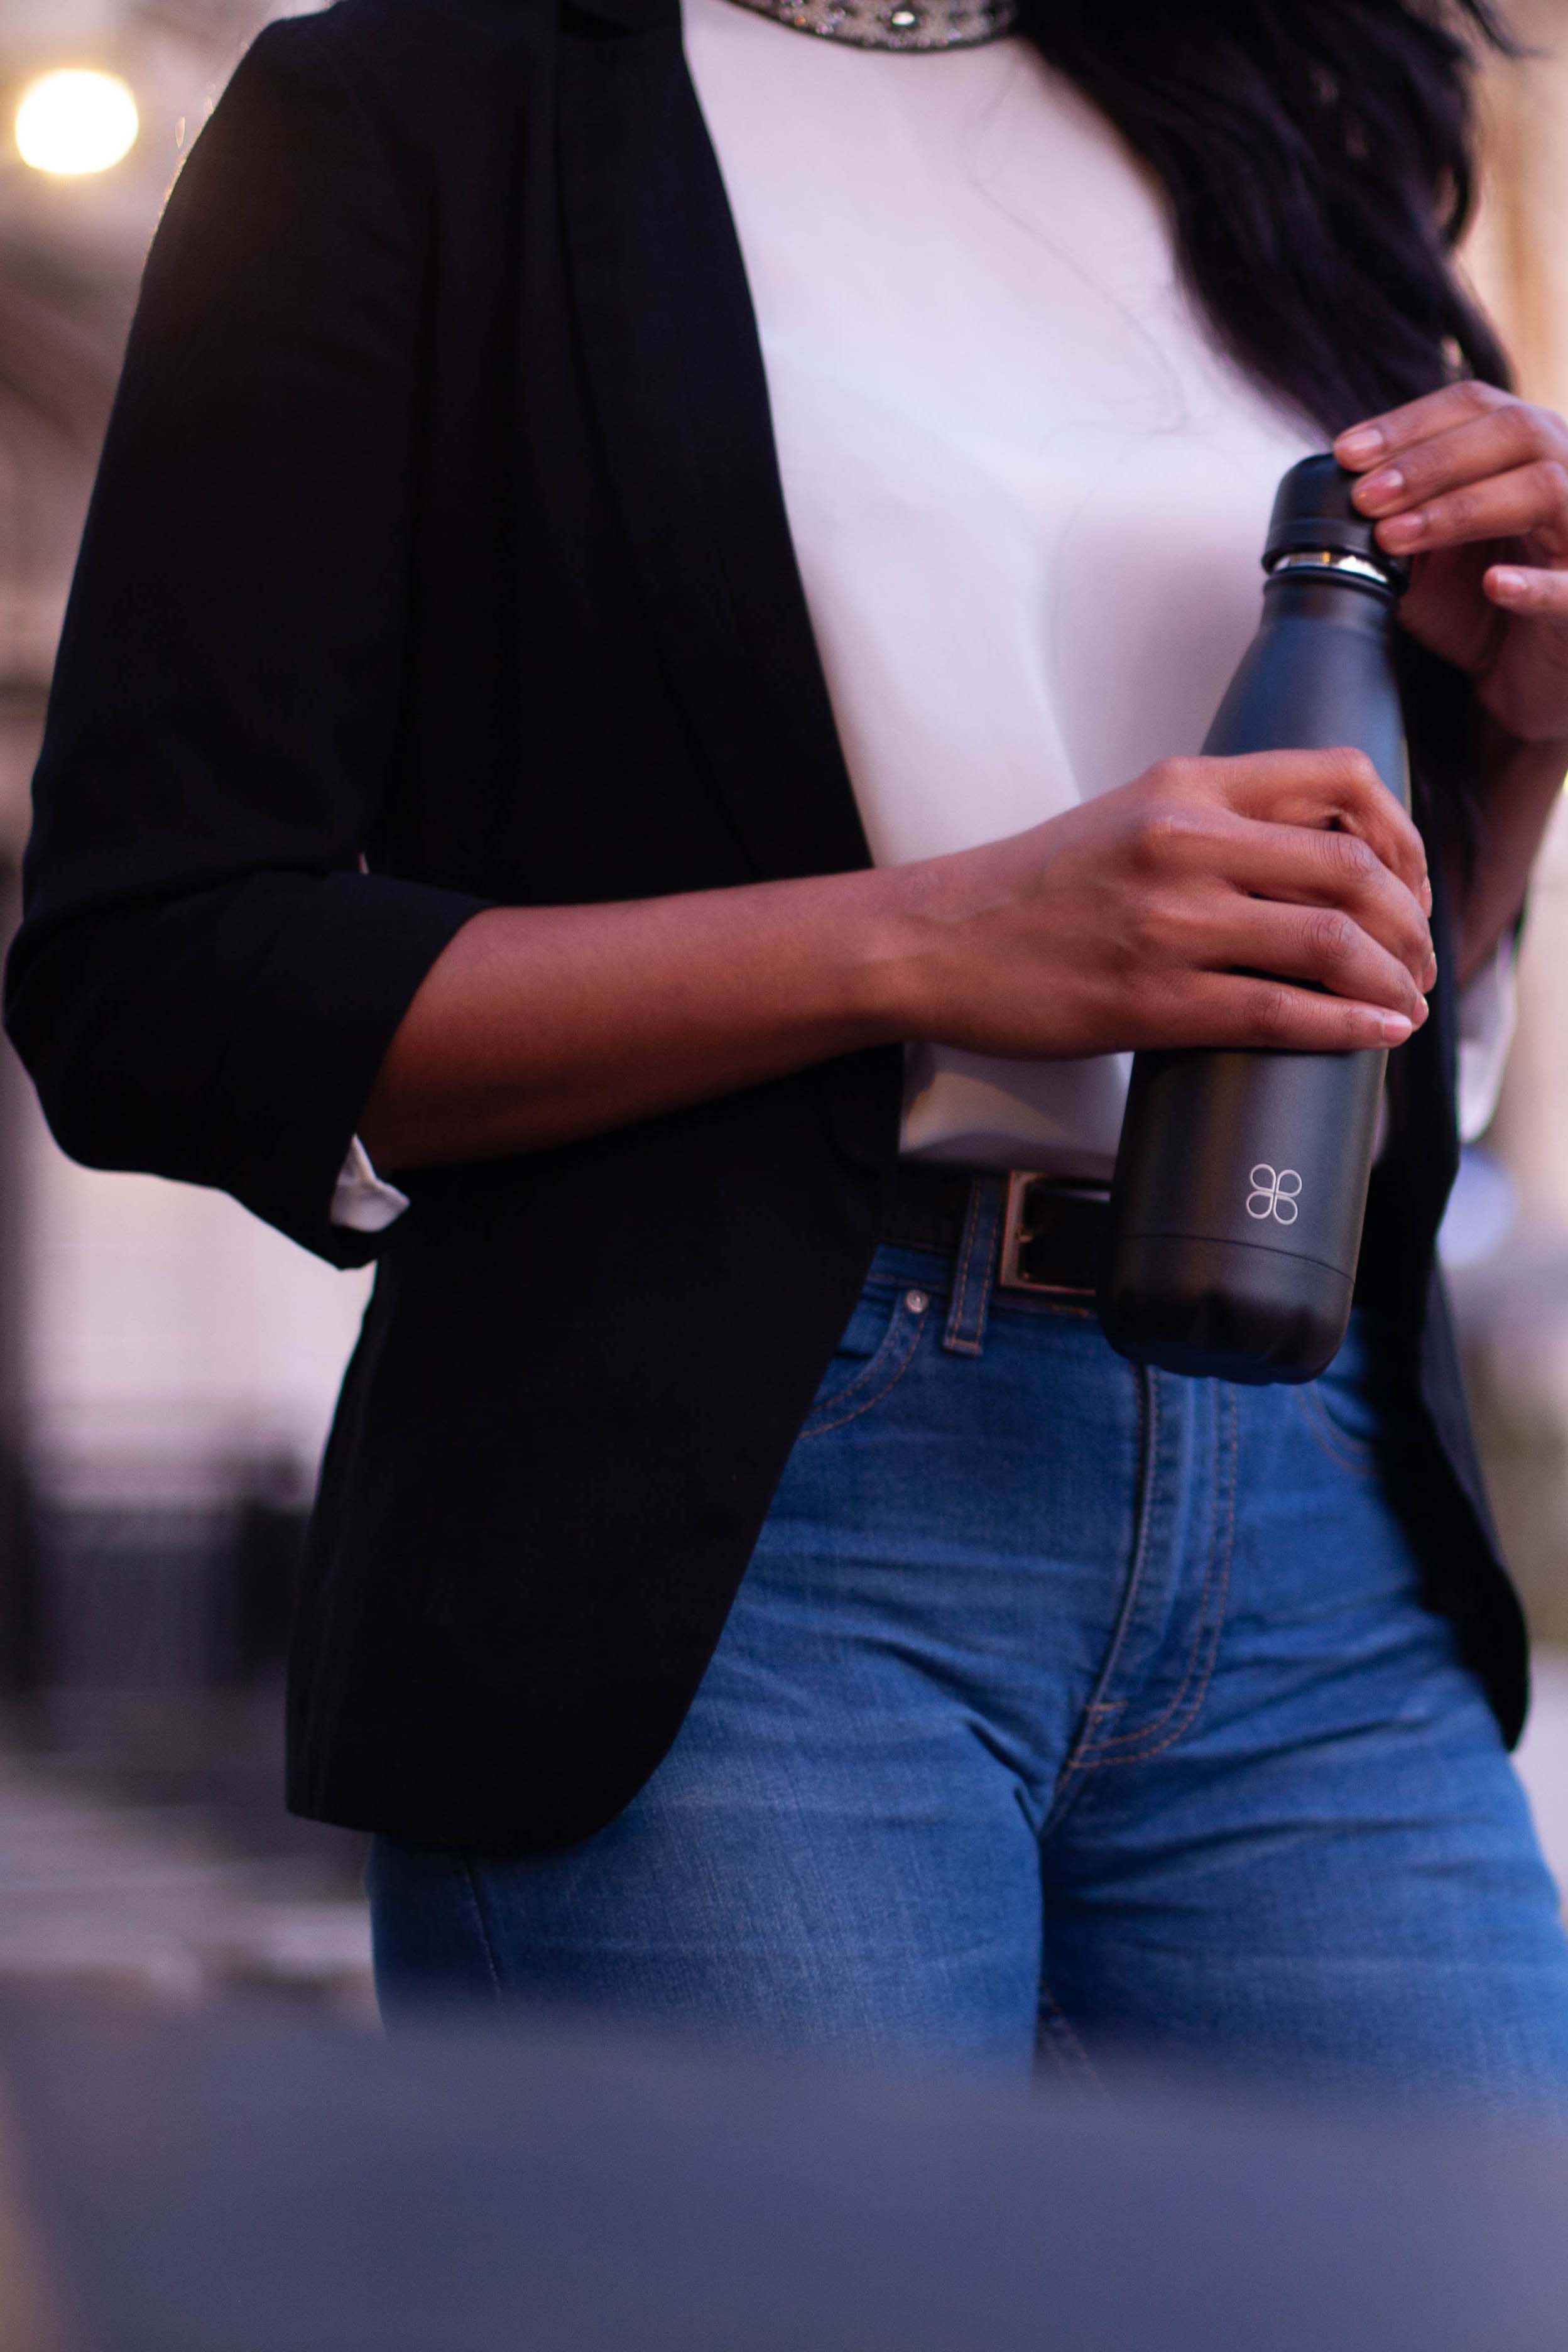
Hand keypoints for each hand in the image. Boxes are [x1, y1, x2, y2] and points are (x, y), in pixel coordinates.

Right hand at [893, 748, 1434, 1059]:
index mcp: (1187, 786)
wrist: (935, 941)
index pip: (1341, 780)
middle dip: (1412, 923)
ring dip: (1393, 979)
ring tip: (1406, 1001)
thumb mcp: (1130, 817)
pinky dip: (1348, 1026)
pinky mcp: (1150, 1000)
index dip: (1403, 835)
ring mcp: (1170, 923)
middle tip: (1420, 958)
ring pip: (1332, 942)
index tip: (1410, 879)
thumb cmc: (1033, 890)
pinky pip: (1281, 1012)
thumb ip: (1217, 823)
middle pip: (1356, 869)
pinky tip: (1377, 1034)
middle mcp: (1186, 842)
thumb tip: (1318, 861)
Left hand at [1336, 383, 1567, 747]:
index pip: (1476, 406)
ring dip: (1461, 508)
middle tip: (1365, 497)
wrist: (1518, 684)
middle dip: (1429, 461)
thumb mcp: (1425, 559)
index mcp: (1526, 453)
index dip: (1410, 423)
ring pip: (1545, 489)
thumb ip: (1394, 521)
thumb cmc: (1477, 610)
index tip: (1347, 453)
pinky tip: (1492, 583)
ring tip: (1395, 536)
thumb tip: (1336, 493)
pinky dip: (1532, 584)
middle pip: (1514, 432)